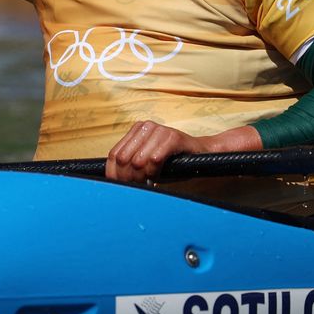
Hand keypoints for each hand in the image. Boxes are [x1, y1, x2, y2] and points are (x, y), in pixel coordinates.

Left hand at [106, 122, 262, 183]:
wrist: (202, 154)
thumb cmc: (172, 162)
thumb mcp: (146, 162)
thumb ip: (130, 166)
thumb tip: (112, 180)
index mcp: (136, 130)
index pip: (114, 154)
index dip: (113, 174)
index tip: (119, 186)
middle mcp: (146, 126)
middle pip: (124, 159)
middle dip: (128, 178)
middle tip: (137, 186)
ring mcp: (160, 130)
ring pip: (138, 160)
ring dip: (142, 177)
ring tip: (149, 181)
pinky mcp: (173, 137)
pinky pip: (155, 159)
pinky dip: (154, 172)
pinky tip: (158, 175)